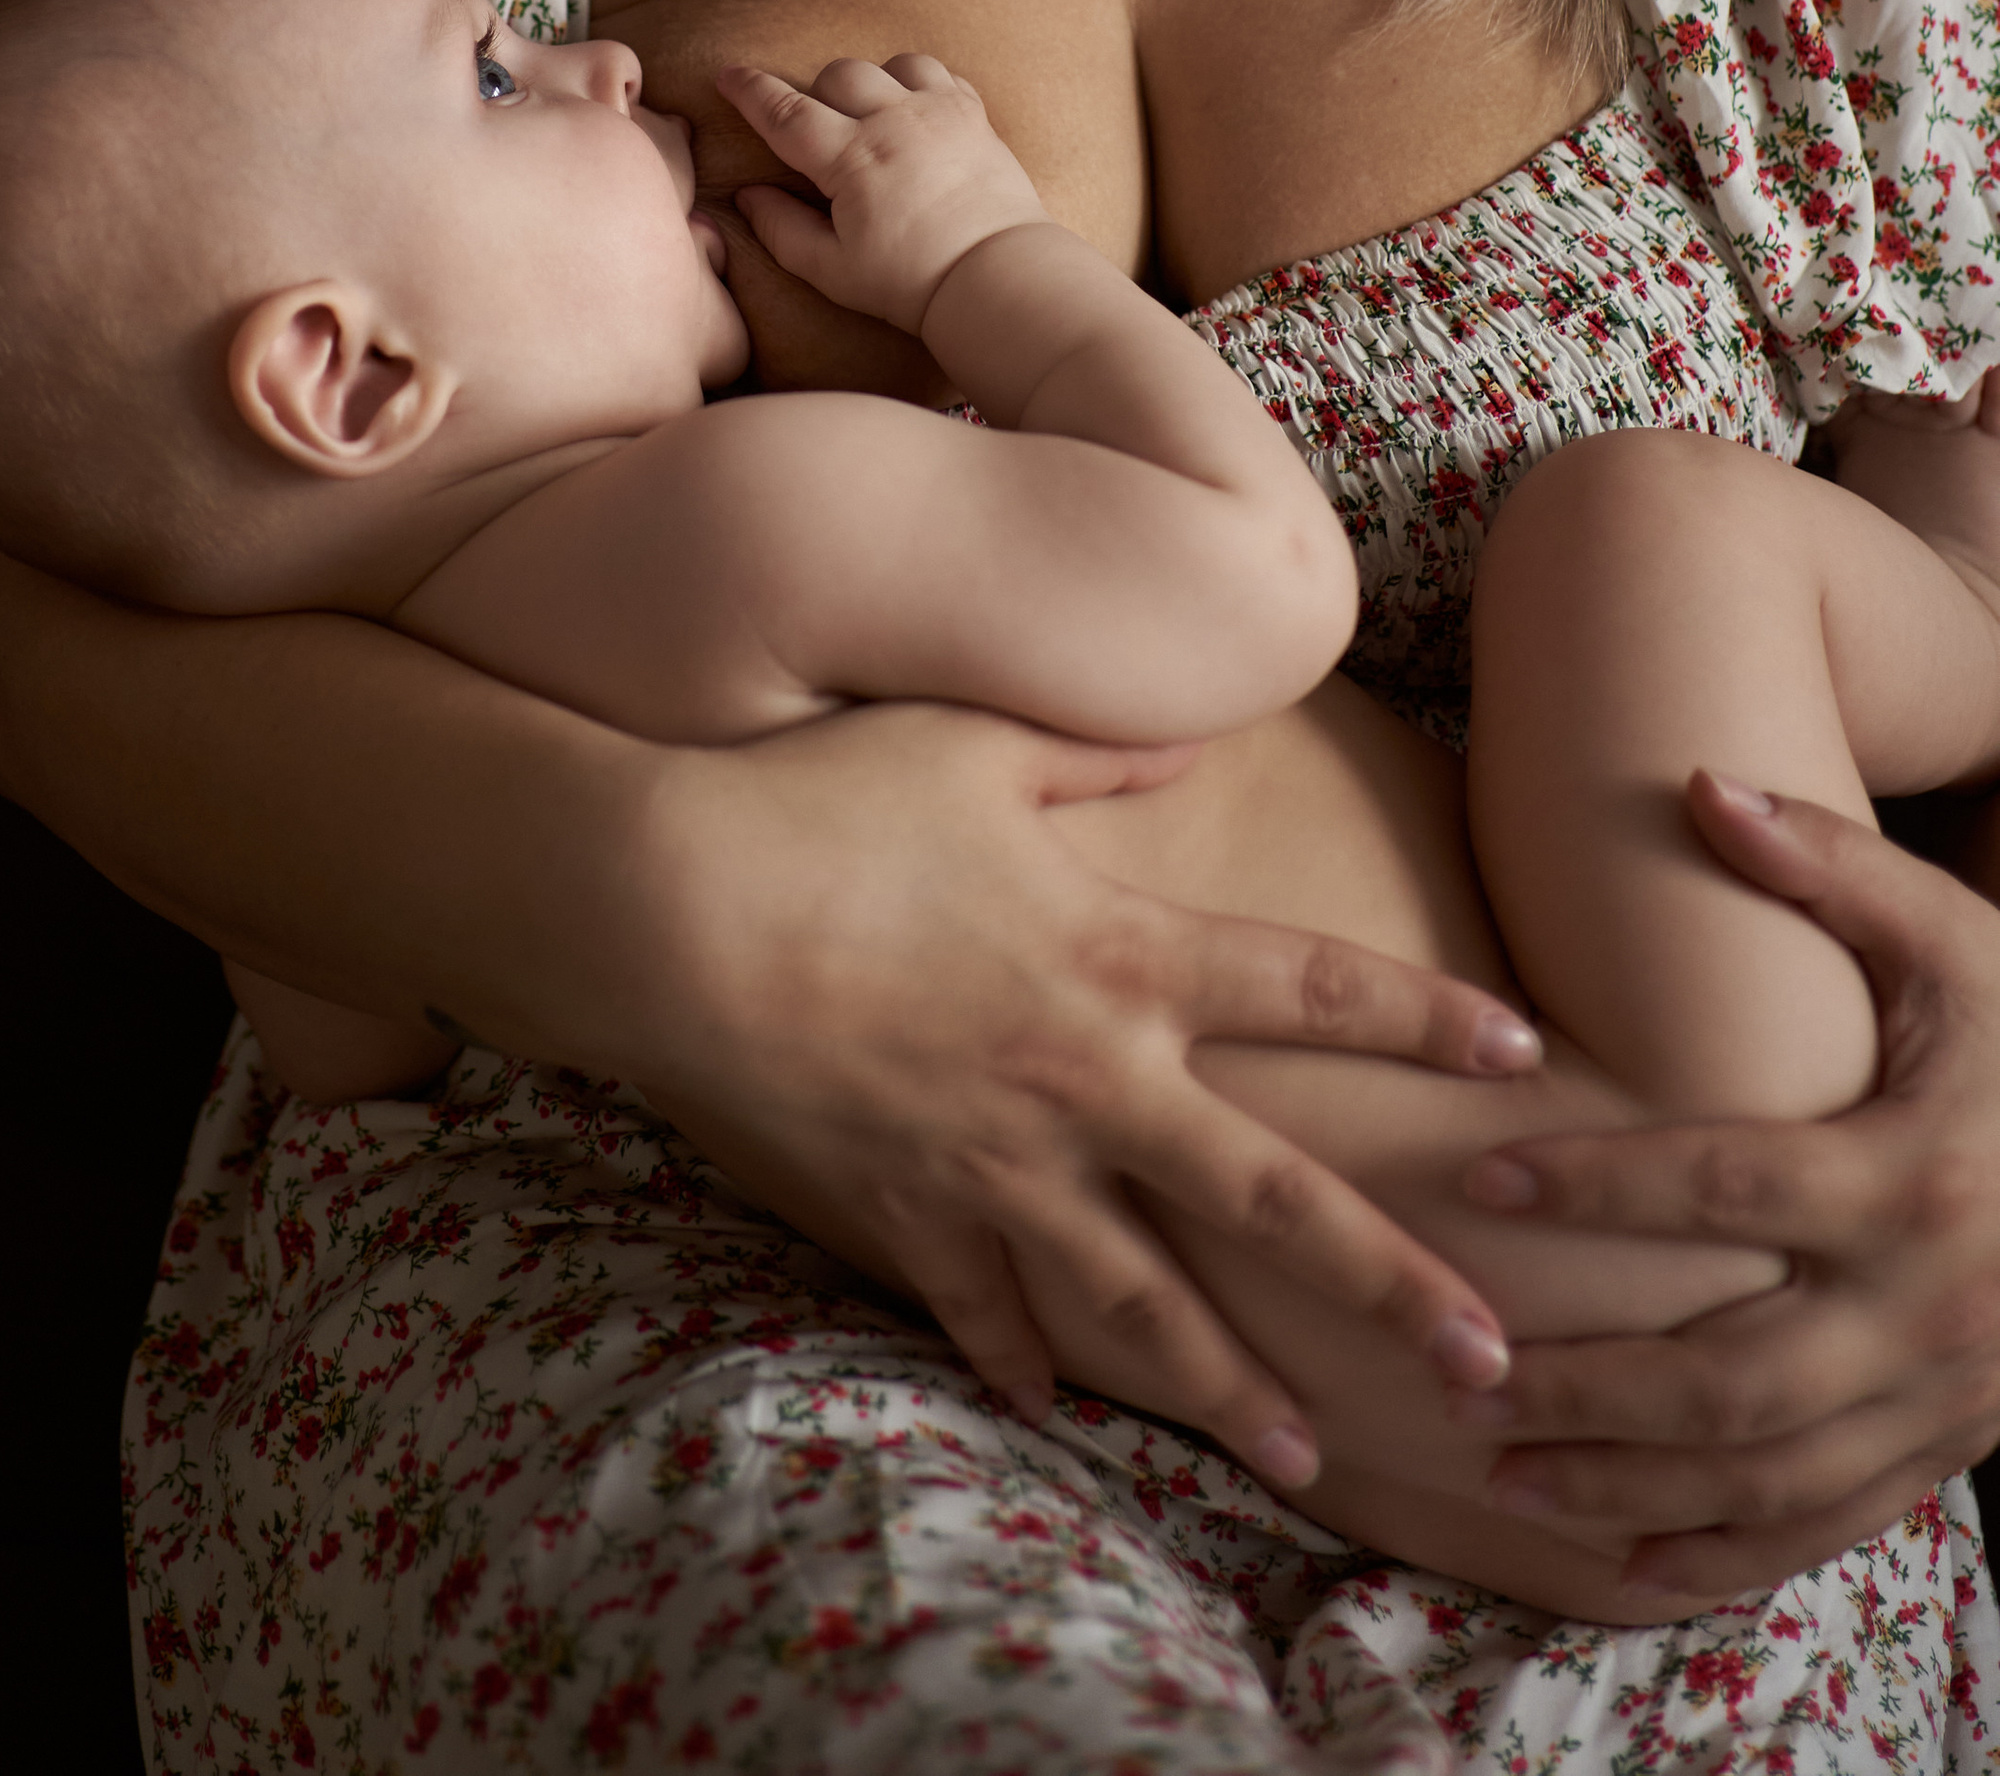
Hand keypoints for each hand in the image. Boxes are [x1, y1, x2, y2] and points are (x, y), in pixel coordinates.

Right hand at [618, 698, 1536, 1482]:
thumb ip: (1101, 751)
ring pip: (1143, 1303)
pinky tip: (1062, 1412)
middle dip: (1387, 1285)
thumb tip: (1194, 728)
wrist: (668, 909)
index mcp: (1120, 953)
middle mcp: (1085, 1078)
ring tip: (1312, 1463)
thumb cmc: (821, 801)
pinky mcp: (906, 1205)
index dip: (1423, 1014)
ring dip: (1234, 1389)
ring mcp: (997, 1161)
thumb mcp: (977, 742)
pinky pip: (980, 1305)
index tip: (1523, 1056)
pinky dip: (1021, 1362)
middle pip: (1269, 1199)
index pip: (1309, 987)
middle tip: (1487, 1365)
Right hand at [716, 51, 1048, 337]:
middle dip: (818, 97)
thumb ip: (781, 229)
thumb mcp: (832, 269)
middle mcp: (894, 122)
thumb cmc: (911, 282)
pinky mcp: (973, 115)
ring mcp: (938, 112)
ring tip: (871, 121)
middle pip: (837, 76)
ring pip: (888, 64)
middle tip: (822, 137)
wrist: (997, 276)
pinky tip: (914, 115)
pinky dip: (917, 83)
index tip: (727, 75)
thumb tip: (747, 195)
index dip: (749, 90)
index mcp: (852, 159)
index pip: (785, 112)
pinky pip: (938, 72)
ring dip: (871, 84)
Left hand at [1449, 775, 1999, 1605]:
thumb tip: (1700, 782)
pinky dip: (1719, 1552)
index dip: (1604, 1182)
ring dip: (1624, 1481)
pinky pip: (1824, 1523)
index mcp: (1914, 1175)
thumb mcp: (1960, 942)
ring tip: (1495, 1461)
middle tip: (1456, 1364)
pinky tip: (1612, 1554)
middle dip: (1586, 1382)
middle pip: (1730, 1369)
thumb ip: (1834, 866)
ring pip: (1764, 1470)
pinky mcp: (1948, 1448)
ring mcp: (1944, 1396)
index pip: (1730, 1186)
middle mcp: (1927, 1305)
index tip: (1481, 1175)